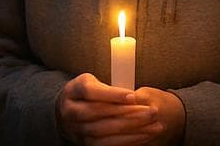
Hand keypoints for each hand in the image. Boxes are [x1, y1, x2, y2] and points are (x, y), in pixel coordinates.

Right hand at [56, 72, 177, 144]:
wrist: (65, 112)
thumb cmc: (86, 92)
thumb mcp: (92, 82)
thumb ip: (107, 86)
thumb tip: (133, 94)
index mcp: (74, 90)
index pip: (92, 92)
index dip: (113, 94)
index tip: (134, 96)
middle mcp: (72, 112)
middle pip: (100, 113)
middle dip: (128, 113)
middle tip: (152, 111)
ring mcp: (76, 129)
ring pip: (105, 131)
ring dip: (132, 129)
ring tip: (154, 124)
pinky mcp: (84, 143)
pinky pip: (107, 144)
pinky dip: (127, 140)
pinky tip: (144, 135)